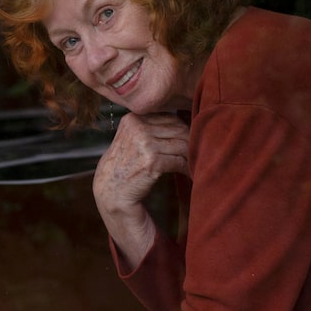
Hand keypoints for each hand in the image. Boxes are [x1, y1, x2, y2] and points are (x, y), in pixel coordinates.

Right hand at [93, 112, 189, 267]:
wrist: (110, 191)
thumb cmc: (124, 166)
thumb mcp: (131, 139)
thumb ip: (150, 127)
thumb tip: (184, 122)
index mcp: (133, 119)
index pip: (169, 118)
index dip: (183, 131)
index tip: (190, 142)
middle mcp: (138, 127)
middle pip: (178, 129)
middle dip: (190, 142)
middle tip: (199, 153)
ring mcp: (144, 143)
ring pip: (181, 145)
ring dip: (191, 156)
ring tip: (196, 164)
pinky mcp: (152, 161)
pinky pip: (179, 161)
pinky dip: (187, 168)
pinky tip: (189, 174)